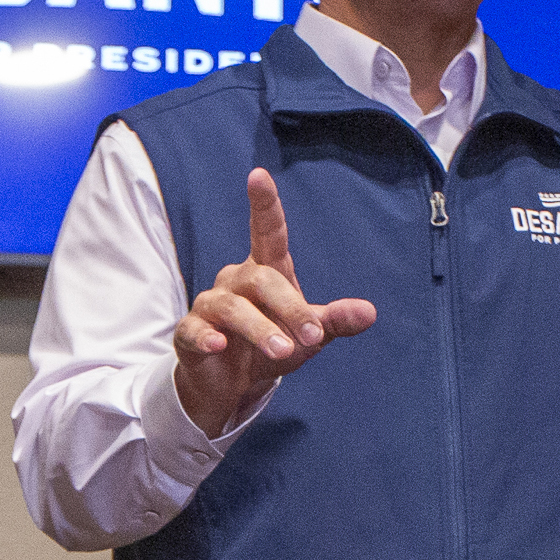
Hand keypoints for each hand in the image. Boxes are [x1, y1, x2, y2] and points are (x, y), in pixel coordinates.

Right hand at [171, 169, 378, 437]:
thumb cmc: (270, 347)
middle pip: (260, 280)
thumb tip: (370, 313)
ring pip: (231, 307)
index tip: (258, 175)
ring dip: (258, 329)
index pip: (267, 232)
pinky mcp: (189, 334)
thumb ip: (334, 322)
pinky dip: (205, 336)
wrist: (230, 385)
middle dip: (289, 307)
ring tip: (282, 352)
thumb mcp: (307, 336)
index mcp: (265, 272)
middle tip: (313, 337)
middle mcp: (235, 281)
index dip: (264, 205)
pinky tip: (218, 346)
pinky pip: (194, 329)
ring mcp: (210, 306)